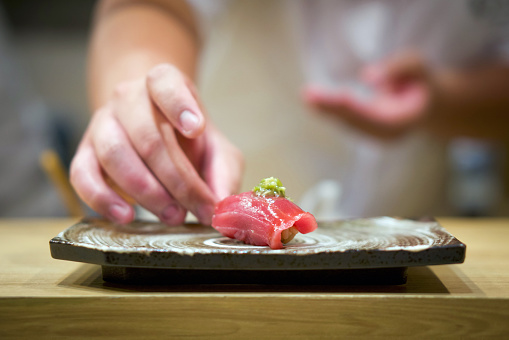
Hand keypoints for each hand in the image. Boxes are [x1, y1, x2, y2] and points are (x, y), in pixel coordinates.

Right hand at [70, 64, 242, 224]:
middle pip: (146, 134)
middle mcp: (128, 99)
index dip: (179, 104)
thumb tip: (221, 207)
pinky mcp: (84, 153)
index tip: (197, 129)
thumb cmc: (188, 141)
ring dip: (146, 191)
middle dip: (175, 178)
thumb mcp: (217, 149)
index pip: (165, 82)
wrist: (153, 131)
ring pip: (115, 154)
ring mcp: (102, 124)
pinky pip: (82, 174)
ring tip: (172, 215)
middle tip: (194, 208)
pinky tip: (126, 216)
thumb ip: (224, 174)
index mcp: (163, 85)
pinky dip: (101, 198)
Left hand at [304, 52, 434, 138]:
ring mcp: (378, 137)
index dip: (355, 108)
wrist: (429, 104)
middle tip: (309, 95)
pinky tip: (313, 100)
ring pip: (348, 123)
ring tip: (307, 95)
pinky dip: (330, 110)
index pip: (376, 117)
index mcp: (406, 121)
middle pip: (357, 122)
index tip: (338, 96)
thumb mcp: (417, 66)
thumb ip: (398, 68)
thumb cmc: (422, 81)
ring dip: (326, 110)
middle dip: (333, 109)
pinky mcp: (368, 132)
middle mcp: (390, 134)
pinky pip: (347, 122)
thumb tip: (366, 77)